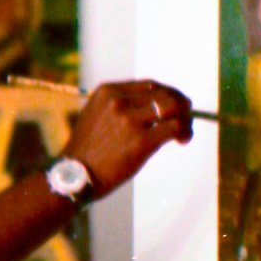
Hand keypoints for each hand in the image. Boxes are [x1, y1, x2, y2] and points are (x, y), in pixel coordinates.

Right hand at [63, 80, 191, 196]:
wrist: (75, 175)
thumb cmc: (87, 151)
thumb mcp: (96, 115)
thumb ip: (119, 106)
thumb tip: (153, 107)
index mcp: (107, 91)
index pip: (149, 85)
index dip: (167, 93)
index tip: (174, 104)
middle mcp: (119, 101)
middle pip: (164, 93)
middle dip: (180, 104)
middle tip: (186, 116)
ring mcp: (130, 120)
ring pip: (173, 107)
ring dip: (185, 117)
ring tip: (184, 131)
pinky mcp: (141, 141)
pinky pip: (174, 127)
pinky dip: (184, 132)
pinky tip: (182, 140)